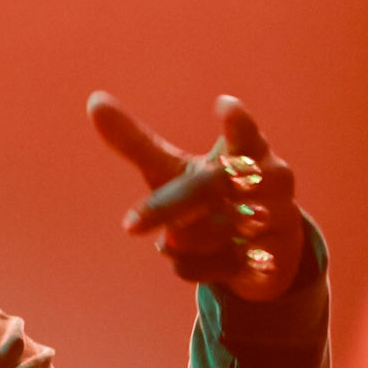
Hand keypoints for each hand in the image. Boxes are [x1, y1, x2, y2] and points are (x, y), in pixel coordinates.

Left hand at [87, 91, 303, 302]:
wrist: (268, 245)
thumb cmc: (210, 191)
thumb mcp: (172, 167)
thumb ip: (135, 140)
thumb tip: (94, 100)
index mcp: (247, 150)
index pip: (246, 133)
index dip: (237, 122)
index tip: (224, 104)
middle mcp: (269, 182)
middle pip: (212, 189)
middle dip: (169, 207)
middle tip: (129, 227)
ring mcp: (274, 221)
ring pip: (215, 233)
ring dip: (182, 240)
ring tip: (169, 239)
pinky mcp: (269, 261)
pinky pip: (219, 267)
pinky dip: (191, 266)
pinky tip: (183, 258)